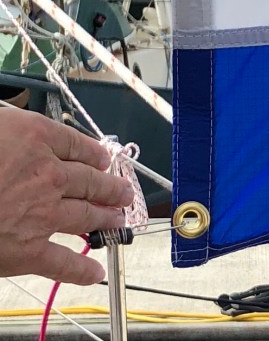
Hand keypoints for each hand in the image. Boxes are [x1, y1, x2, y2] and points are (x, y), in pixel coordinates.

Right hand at [0, 110, 132, 284]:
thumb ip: (10, 128)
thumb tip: (14, 129)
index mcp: (36, 138)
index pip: (79, 144)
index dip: (97, 153)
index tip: (105, 158)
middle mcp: (49, 174)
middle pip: (93, 180)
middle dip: (112, 188)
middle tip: (124, 192)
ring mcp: (43, 213)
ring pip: (88, 215)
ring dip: (107, 218)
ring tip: (118, 219)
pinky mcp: (27, 249)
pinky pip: (63, 262)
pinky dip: (81, 270)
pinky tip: (94, 272)